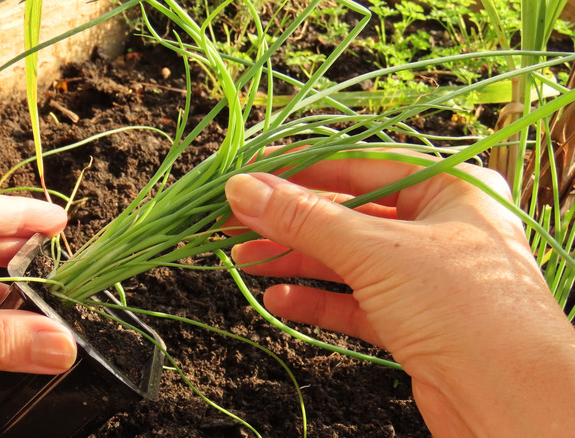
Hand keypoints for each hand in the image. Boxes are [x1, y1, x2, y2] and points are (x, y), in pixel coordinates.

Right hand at [224, 151, 574, 436]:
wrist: (514, 403)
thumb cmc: (465, 308)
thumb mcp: (375, 251)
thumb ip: (305, 220)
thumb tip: (242, 189)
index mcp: (450, 188)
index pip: (361, 165)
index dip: (301, 170)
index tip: (252, 177)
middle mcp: (441, 227)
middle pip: (348, 215)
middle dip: (291, 222)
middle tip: (236, 223)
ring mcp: (427, 277)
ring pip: (347, 260)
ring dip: (295, 261)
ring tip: (243, 260)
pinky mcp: (414, 321)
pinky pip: (355, 301)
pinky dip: (317, 300)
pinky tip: (279, 299)